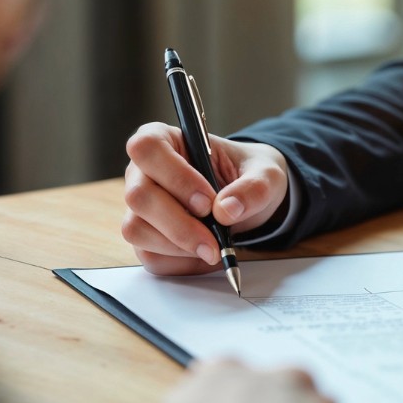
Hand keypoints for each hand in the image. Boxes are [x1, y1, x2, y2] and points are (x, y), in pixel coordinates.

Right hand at [122, 123, 289, 275]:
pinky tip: (204, 256)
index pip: (147, 148)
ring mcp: (140, 207)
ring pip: (137, 230)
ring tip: (213, 247)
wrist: (247, 200)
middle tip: (215, 239)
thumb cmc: (249, 174)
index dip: (175, 177)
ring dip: (178, 246)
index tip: (208, 201)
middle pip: (138, 196)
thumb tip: (226, 210)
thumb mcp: (266, 173)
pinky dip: (180, 263)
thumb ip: (253, 187)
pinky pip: (149, 256)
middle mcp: (143, 171)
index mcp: (164, 139)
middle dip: (179, 224)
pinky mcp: (146, 238)